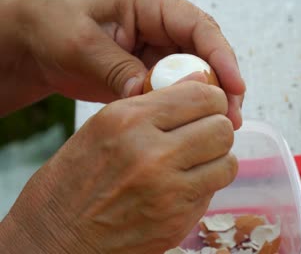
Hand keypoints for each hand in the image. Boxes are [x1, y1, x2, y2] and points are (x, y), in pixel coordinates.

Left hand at [0, 0, 243, 128]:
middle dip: (224, 85)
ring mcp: (160, 55)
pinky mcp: (153, 77)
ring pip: (198, 76)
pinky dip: (189, 110)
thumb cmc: (55, 29)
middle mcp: (163, 30)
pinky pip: (178, 92)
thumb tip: (147, 94)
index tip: (234, 85)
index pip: (198, 28)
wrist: (37, 48)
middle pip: (207, 55)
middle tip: (232, 118)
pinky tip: (198, 128)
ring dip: (212, 101)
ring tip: (224, 129)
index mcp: (152, 7)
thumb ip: (116, 67)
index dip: (221, 56)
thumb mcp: (82, 44)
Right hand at [0, 80, 237, 252]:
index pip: (200, 96)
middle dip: (217, 128)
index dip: (212, 99)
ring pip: (227, 162)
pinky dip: (205, 185)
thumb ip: (154, 103)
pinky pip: (212, 191)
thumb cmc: (74, 179)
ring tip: (197, 160)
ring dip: (217, 158)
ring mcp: (168, 191)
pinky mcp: (177, 221)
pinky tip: (183, 184)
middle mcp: (151, 154)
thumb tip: (200, 81)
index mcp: (128, 121)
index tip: (208, 105)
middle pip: (221, 128)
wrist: (55, 238)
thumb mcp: (103, 126)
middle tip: (204, 133)